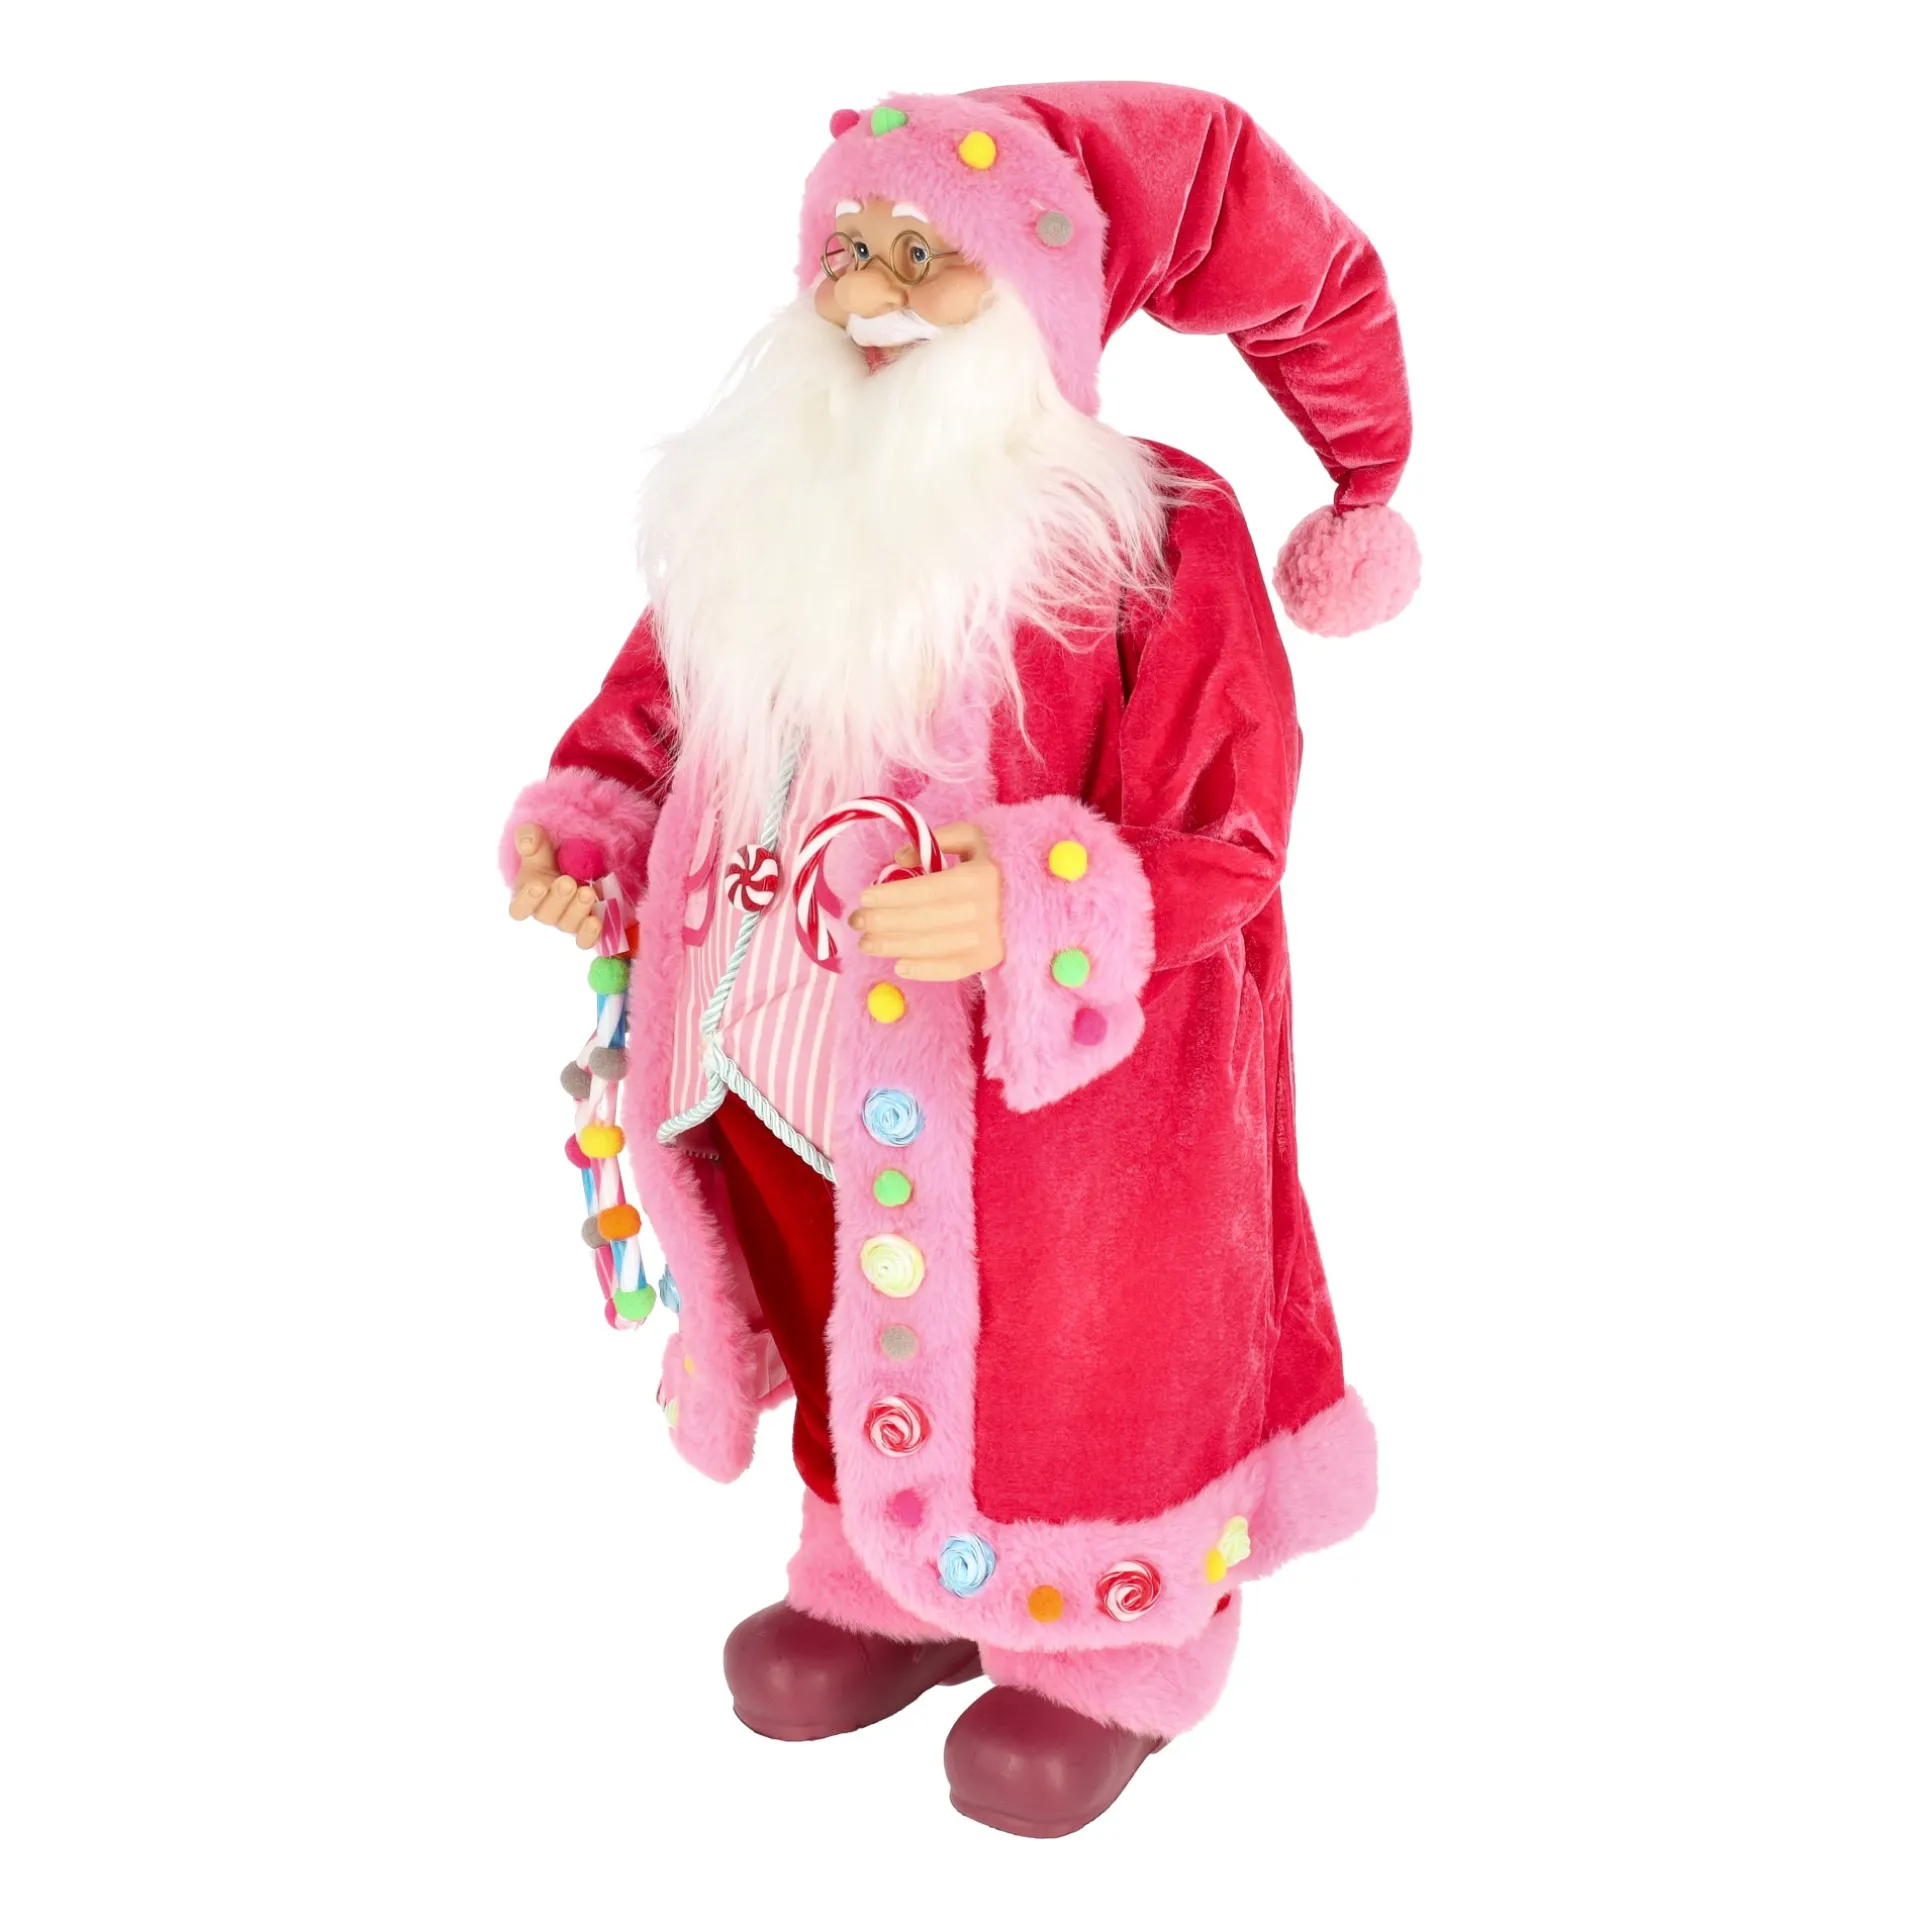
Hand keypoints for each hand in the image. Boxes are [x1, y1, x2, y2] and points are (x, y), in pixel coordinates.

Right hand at [507, 824, 610, 950]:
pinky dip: (591, 934)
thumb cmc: (551, 856)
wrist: (578, 862)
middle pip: (546, 915)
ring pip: (568, 924)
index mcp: (527, 895)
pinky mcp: (586, 926)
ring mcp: (567, 920)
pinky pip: (586, 939)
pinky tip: (597, 922)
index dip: (526, 900)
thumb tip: (527, 842)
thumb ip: (529, 837)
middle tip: (568, 882)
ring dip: (578, 910)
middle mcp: (546, 912)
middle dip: (558, 898)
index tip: (537, 885)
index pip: (519, 908)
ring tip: (588, 892)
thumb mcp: (539, 842)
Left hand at [849, 823, 1003, 980]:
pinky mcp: (990, 959)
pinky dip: (924, 970)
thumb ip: (937, 839)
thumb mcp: (975, 837)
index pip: (923, 891)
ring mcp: (988, 939)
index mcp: (978, 877)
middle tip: (856, 922)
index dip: (890, 896)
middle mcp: (983, 911)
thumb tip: (898, 859)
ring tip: (866, 944)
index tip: (863, 896)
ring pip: (930, 946)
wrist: (1042, 892)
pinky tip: (899, 966)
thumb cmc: (1000, 860)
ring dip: (892, 947)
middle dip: (882, 922)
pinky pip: (952, 969)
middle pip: (921, 921)